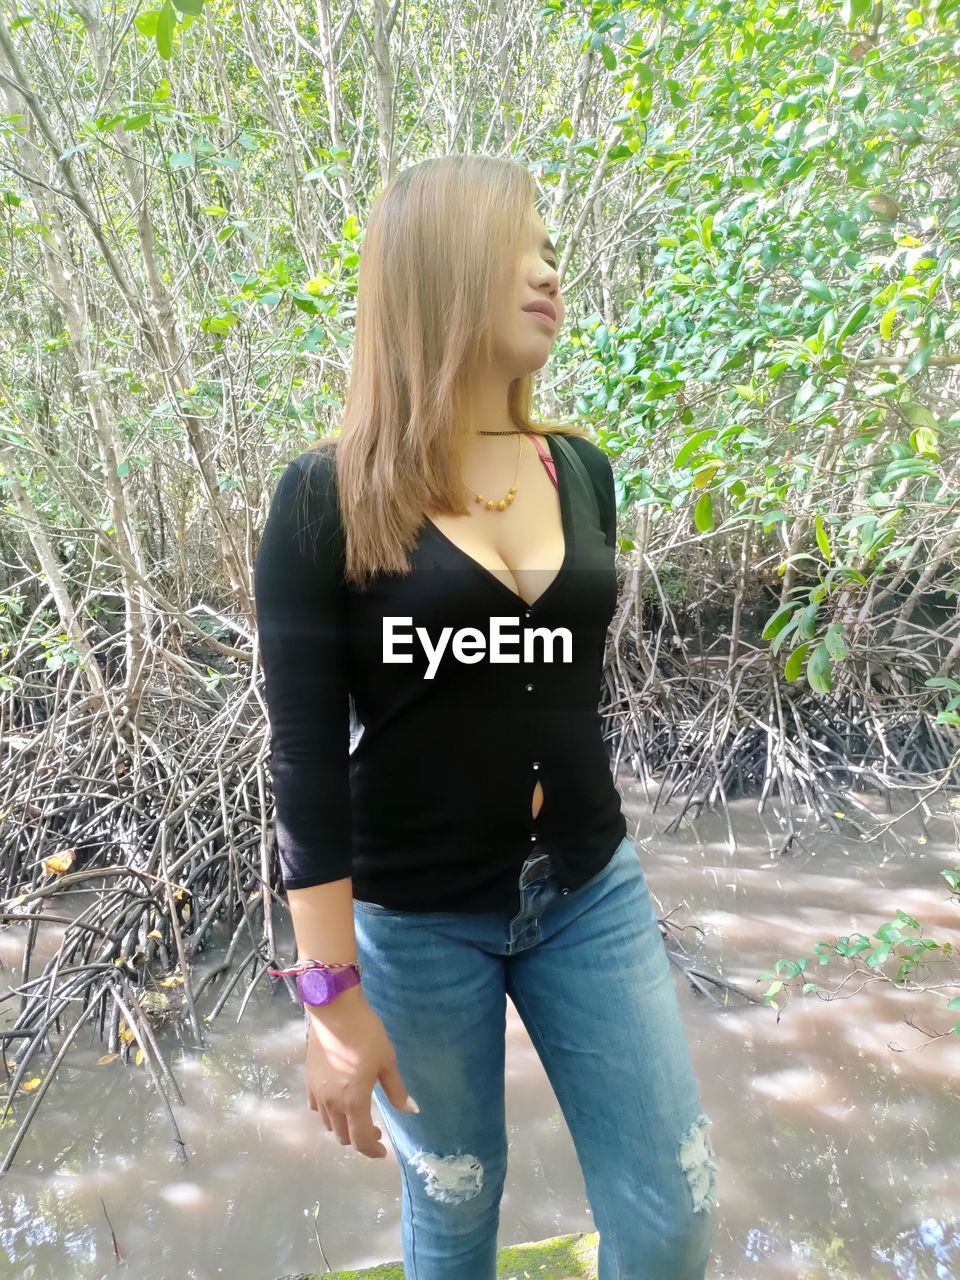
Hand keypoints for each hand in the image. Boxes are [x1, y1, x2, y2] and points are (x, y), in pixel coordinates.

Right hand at [304, 989, 417, 1158]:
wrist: (335, 1011)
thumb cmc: (366, 1034)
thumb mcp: (387, 1061)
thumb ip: (396, 1090)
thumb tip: (410, 1110)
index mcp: (354, 1102)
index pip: (361, 1140)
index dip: (372, 1150)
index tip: (383, 1151)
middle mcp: (333, 1104)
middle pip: (343, 1136)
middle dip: (360, 1138)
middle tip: (375, 1128)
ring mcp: (317, 1093)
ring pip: (329, 1124)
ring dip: (344, 1127)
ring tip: (358, 1114)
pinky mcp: (309, 1081)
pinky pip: (317, 1108)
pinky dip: (329, 1113)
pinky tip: (338, 1100)